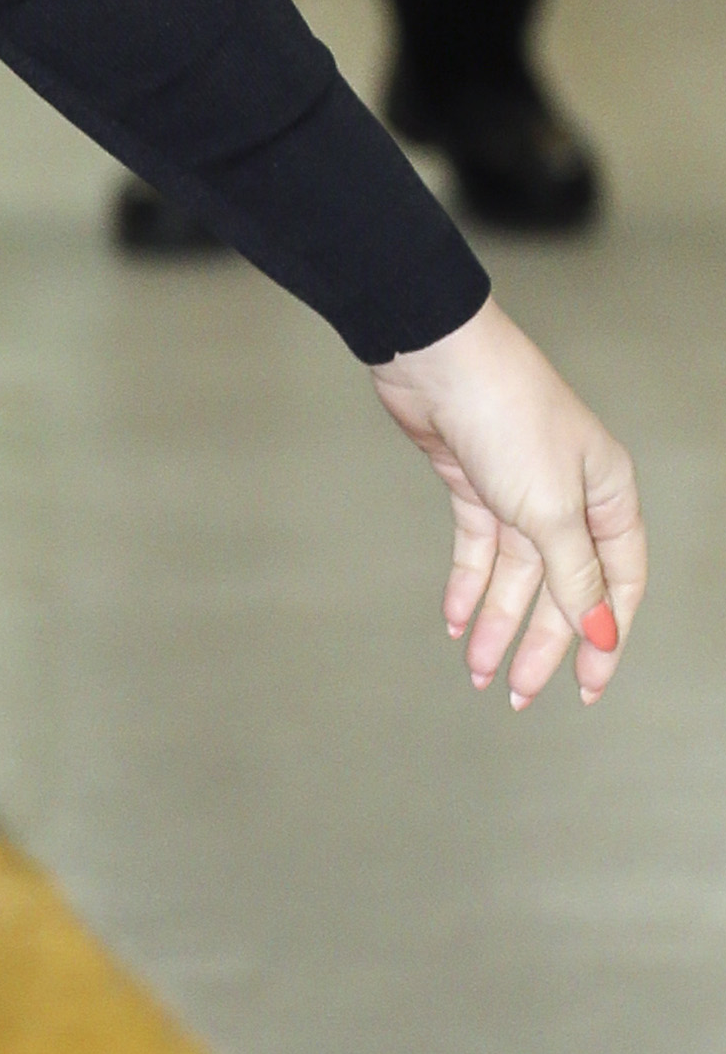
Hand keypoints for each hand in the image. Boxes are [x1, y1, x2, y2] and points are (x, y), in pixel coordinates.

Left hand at [371, 298, 644, 709]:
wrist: (437, 361)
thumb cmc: (509, 415)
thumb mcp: (552, 509)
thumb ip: (574, 574)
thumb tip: (598, 630)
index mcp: (610, 497)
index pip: (617, 584)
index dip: (603, 638)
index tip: (585, 686)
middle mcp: (570, 496)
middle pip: (561, 586)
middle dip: (541, 642)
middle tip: (519, 692)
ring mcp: (519, 489)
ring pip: (515, 574)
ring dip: (497, 622)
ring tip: (478, 671)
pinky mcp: (473, 483)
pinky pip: (477, 548)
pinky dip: (467, 585)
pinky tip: (455, 619)